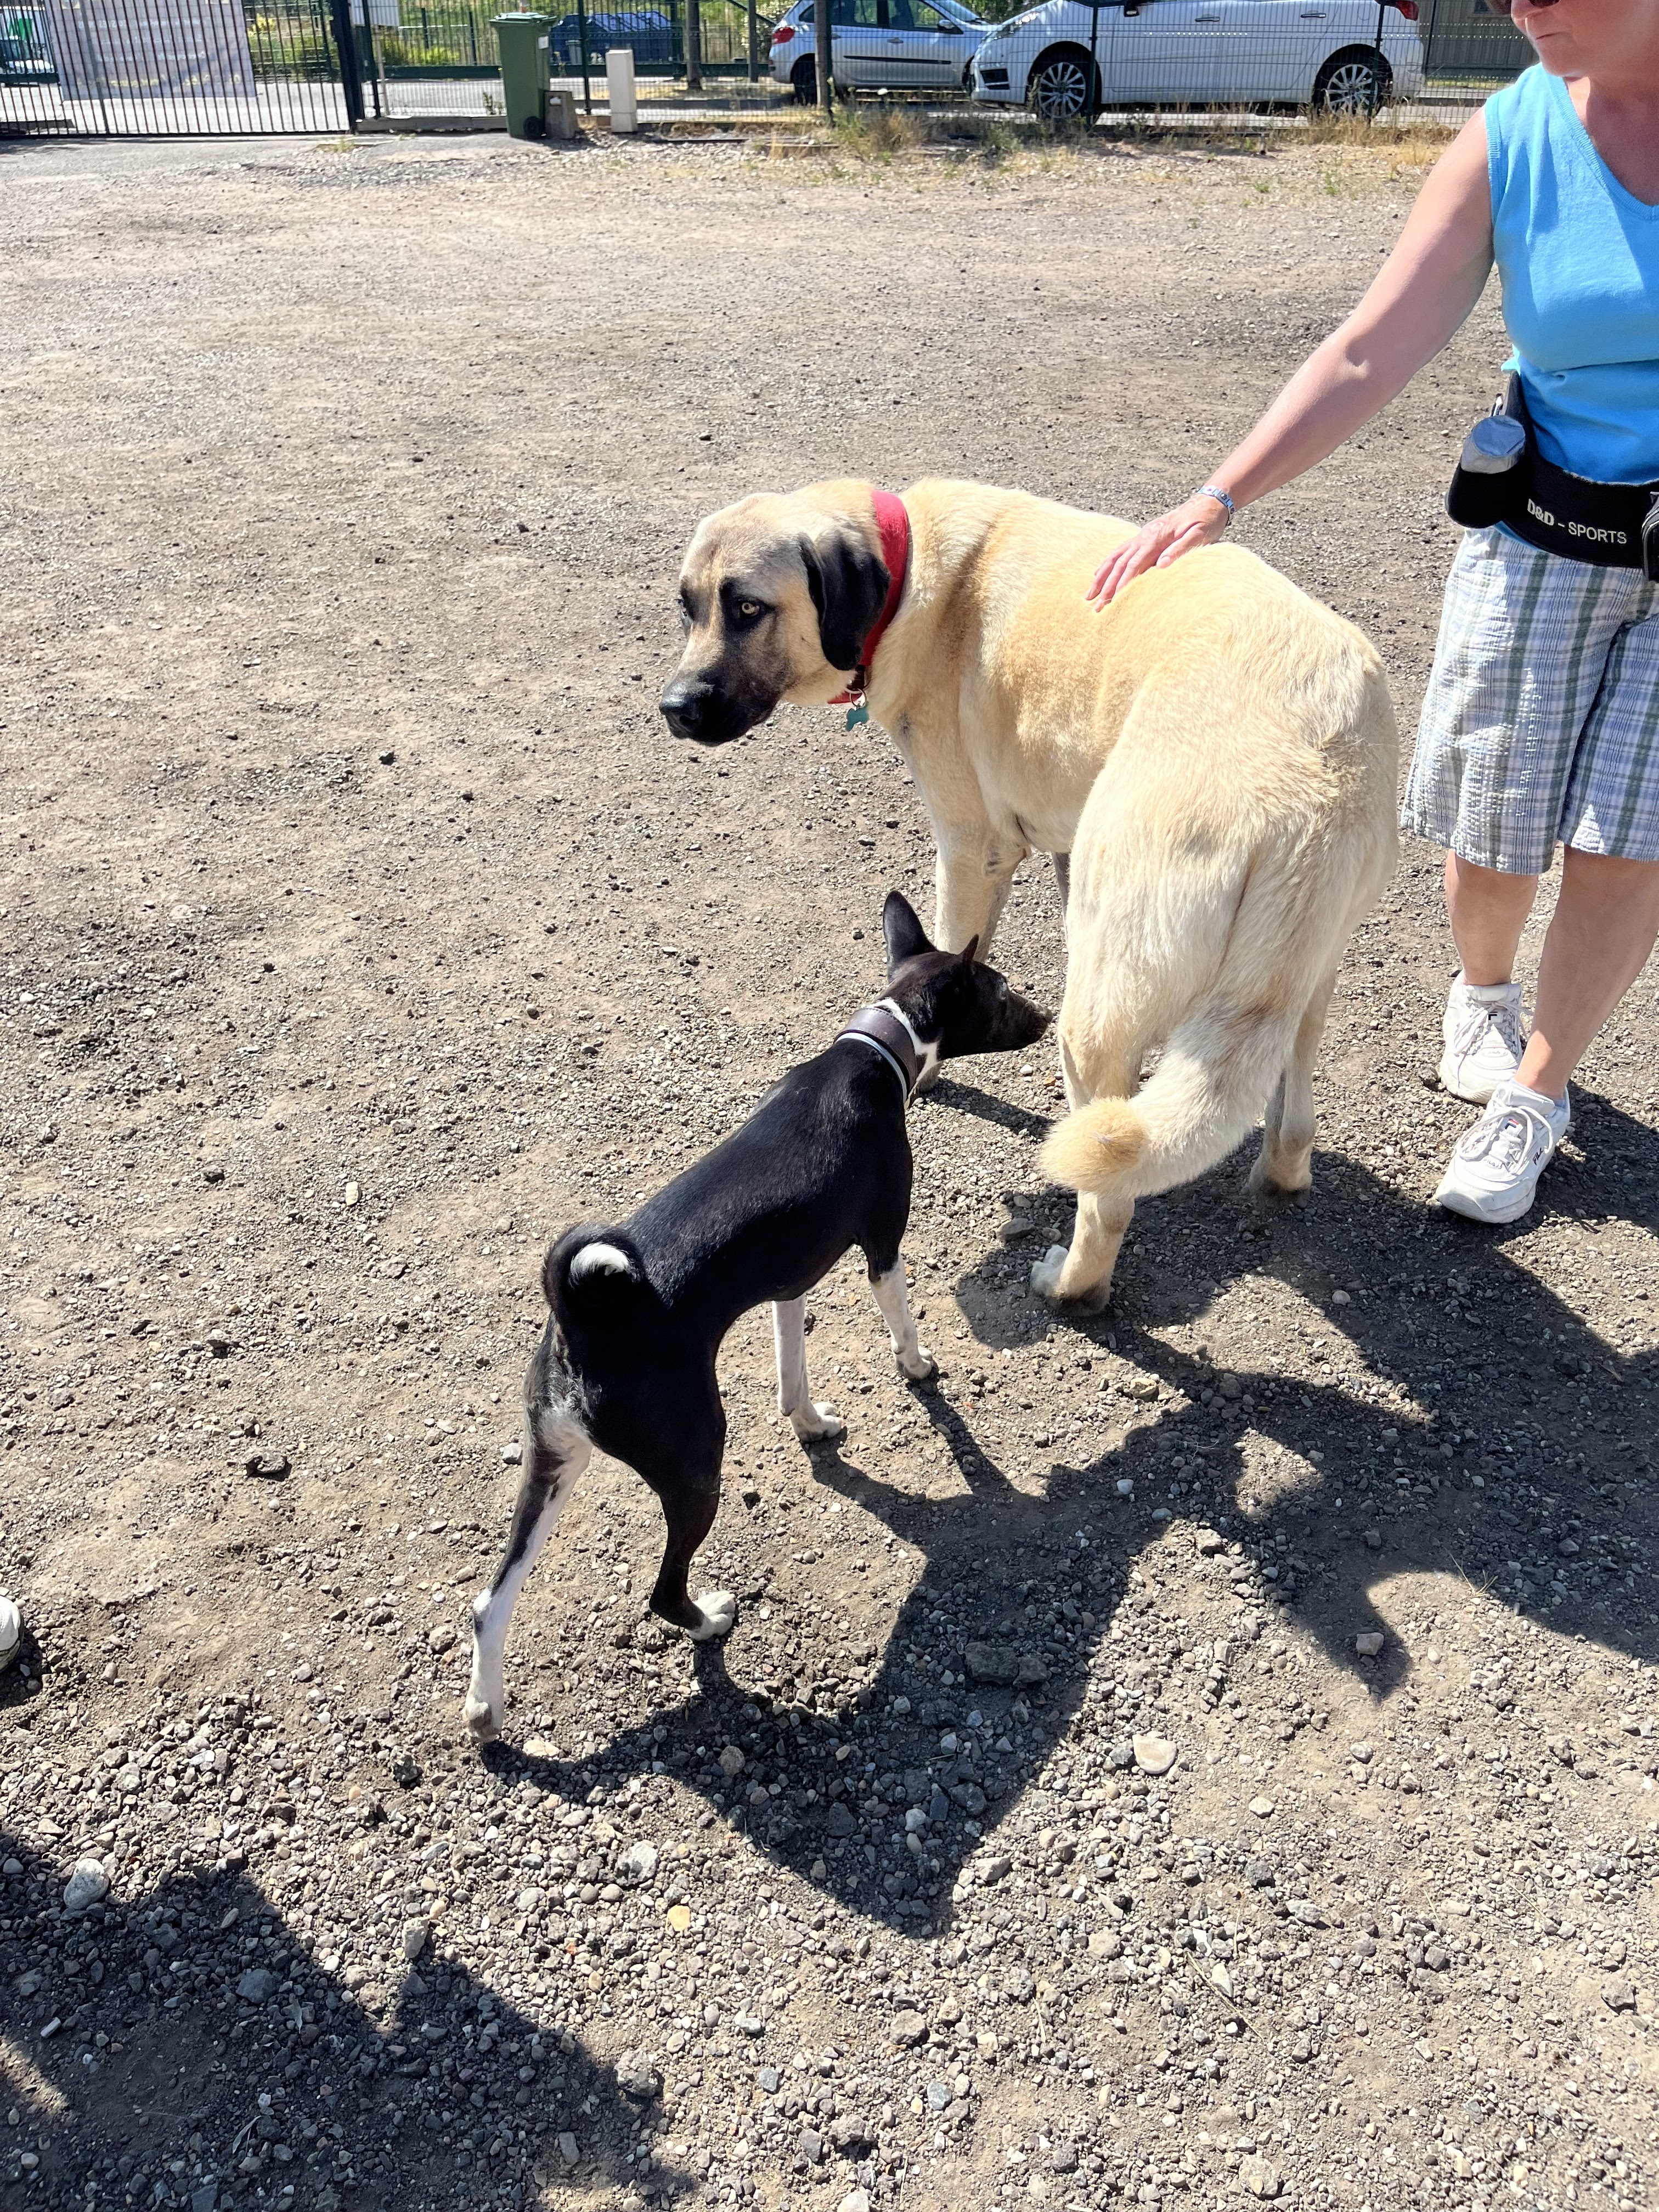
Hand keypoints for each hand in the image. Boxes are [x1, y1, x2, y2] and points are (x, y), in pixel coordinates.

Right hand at [1085, 492, 1232, 608]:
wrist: (1208, 503)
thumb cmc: (1206, 521)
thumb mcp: (1199, 536)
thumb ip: (1179, 550)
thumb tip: (1161, 565)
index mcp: (1155, 538)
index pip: (1133, 565)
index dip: (1122, 584)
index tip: (1113, 601)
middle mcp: (1143, 537)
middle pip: (1119, 565)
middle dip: (1106, 587)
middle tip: (1096, 607)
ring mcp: (1141, 536)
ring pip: (1115, 559)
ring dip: (1100, 578)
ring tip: (1088, 595)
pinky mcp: (1143, 537)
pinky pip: (1119, 552)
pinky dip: (1106, 565)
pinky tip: (1098, 574)